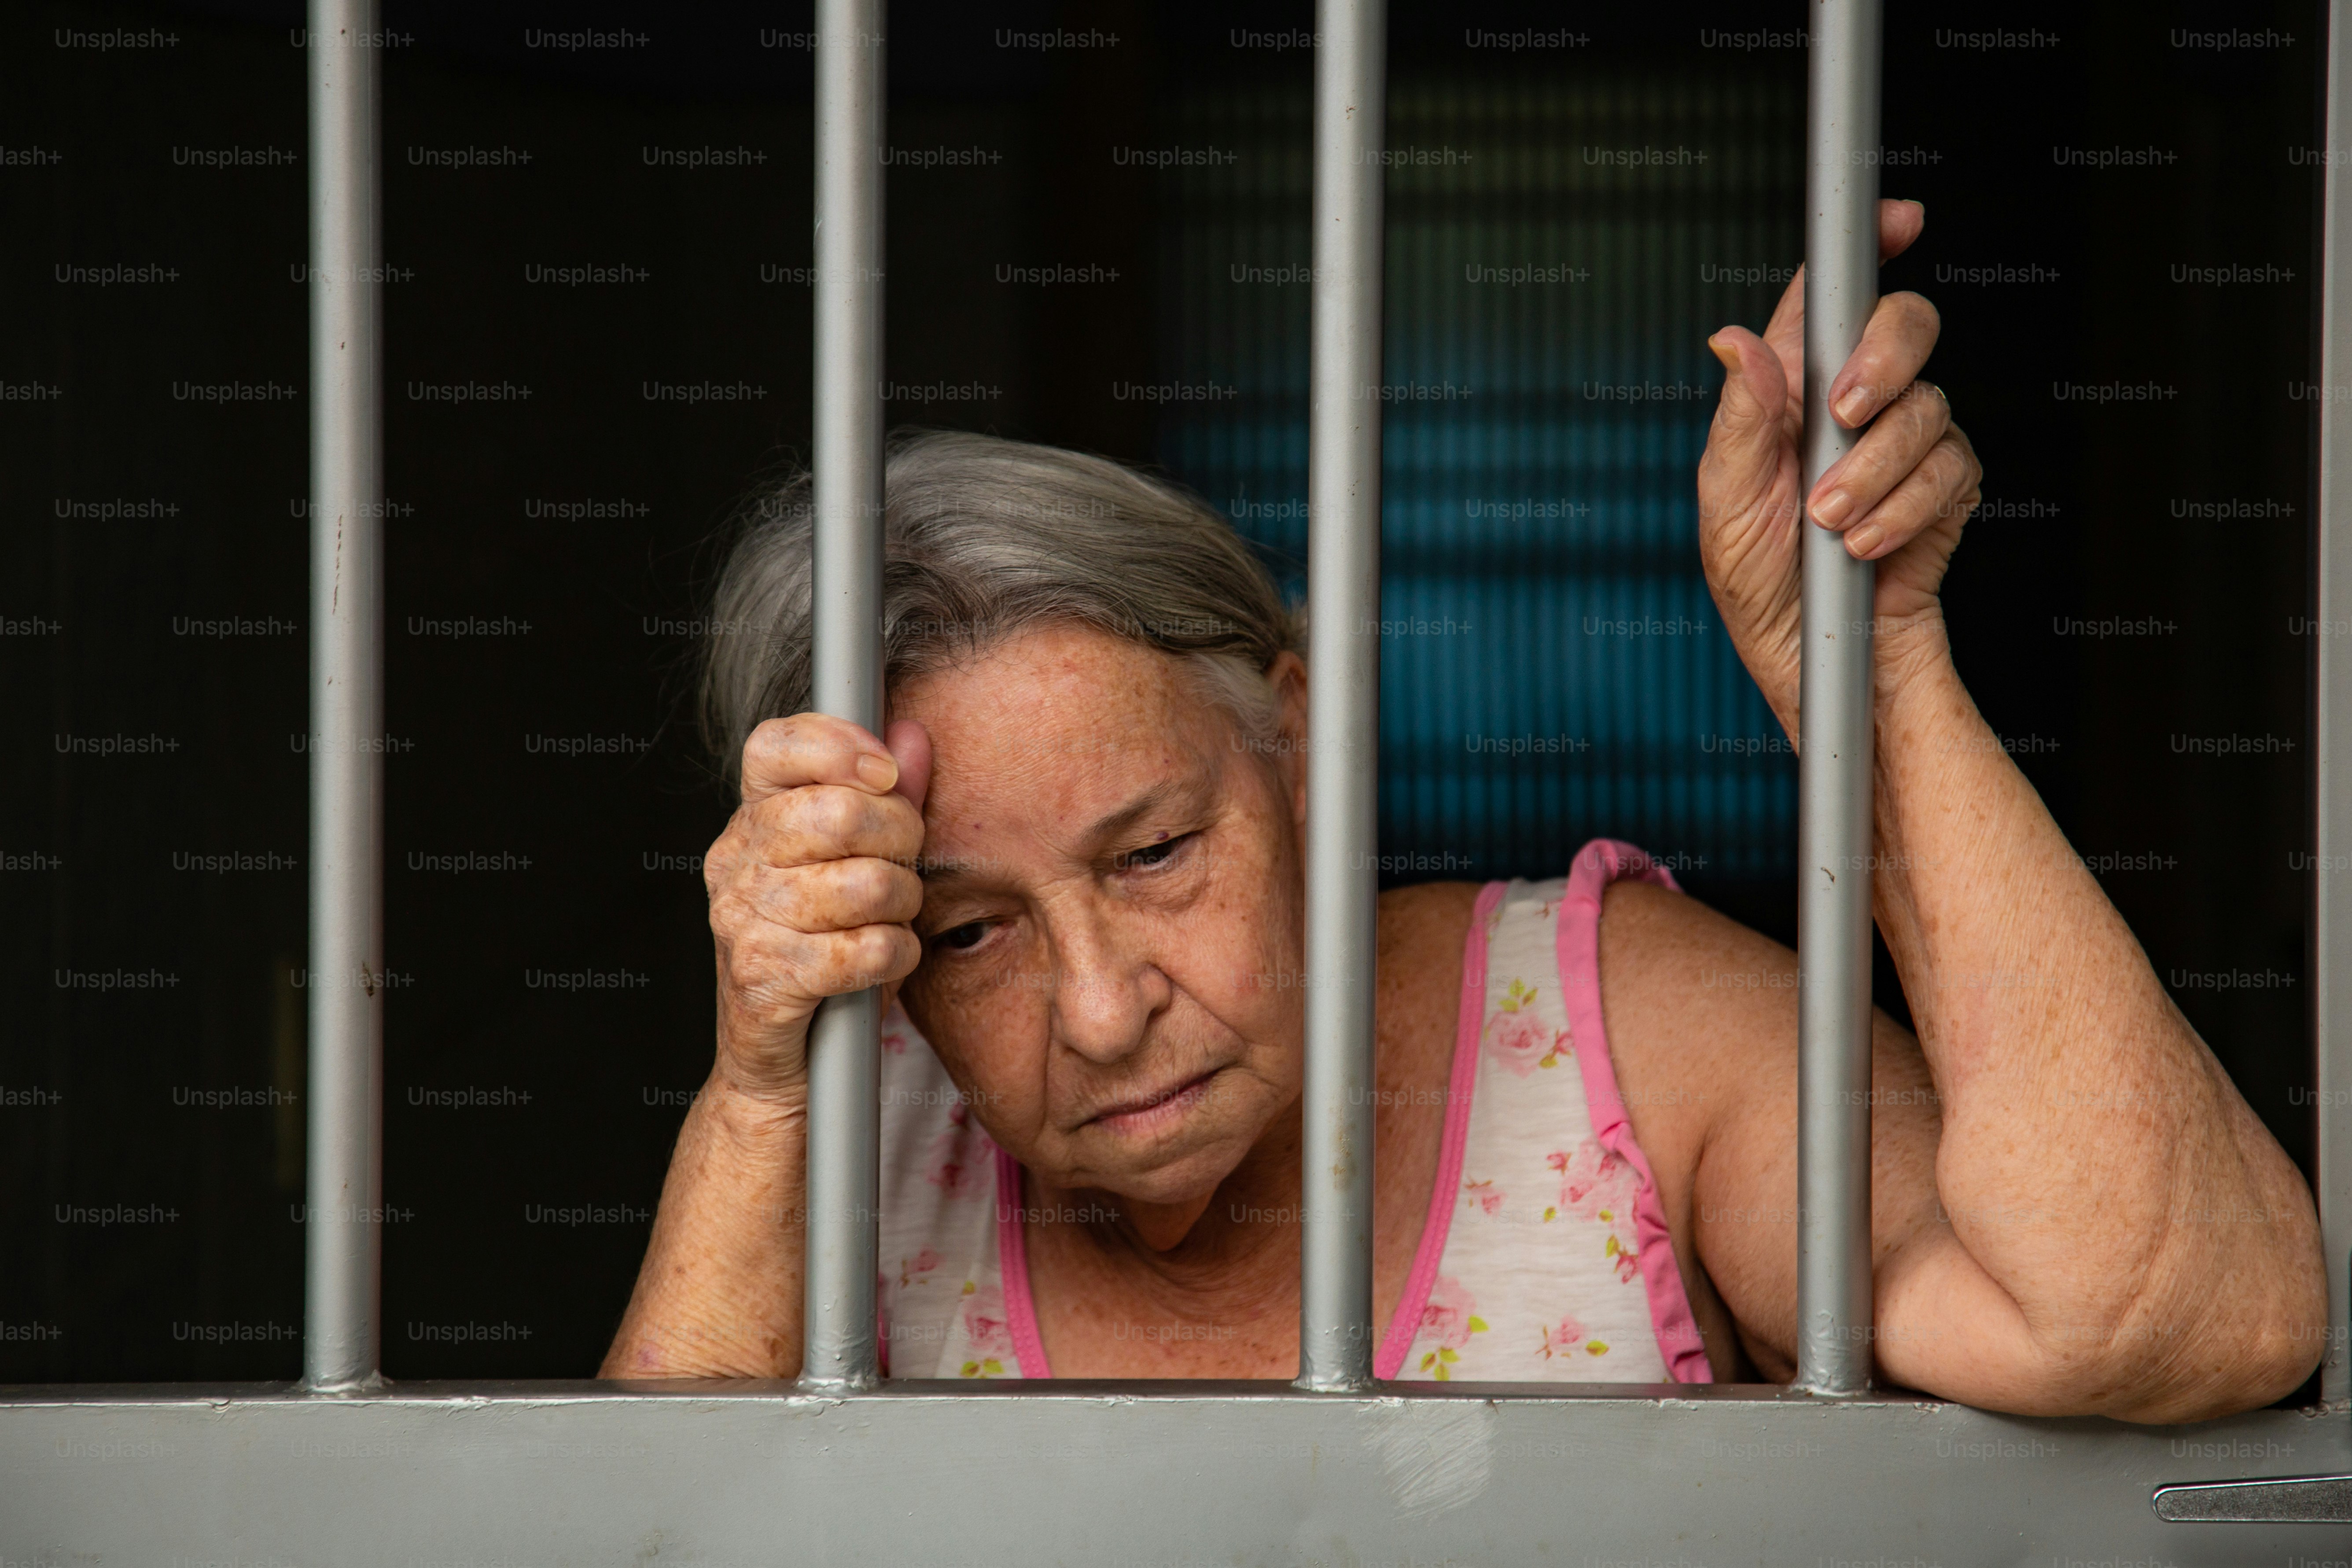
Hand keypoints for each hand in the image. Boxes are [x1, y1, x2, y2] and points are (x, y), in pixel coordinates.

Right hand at [702, 713, 933, 1100]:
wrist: (778, 1060)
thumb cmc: (826, 953)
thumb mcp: (861, 867)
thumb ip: (887, 799)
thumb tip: (909, 736)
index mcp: (751, 820)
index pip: (775, 746)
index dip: (838, 745)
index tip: (885, 772)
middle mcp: (735, 862)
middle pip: (839, 813)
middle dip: (900, 838)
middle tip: (904, 867)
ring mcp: (741, 920)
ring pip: (863, 884)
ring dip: (902, 905)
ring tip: (892, 919)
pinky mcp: (763, 978)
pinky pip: (863, 950)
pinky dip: (894, 955)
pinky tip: (885, 960)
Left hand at [1695, 198, 1982, 726]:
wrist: (1811, 661)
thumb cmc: (1759, 586)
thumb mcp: (1725, 506)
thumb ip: (1738, 420)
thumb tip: (1730, 339)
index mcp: (1792, 394)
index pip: (1828, 300)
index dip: (1866, 245)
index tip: (1896, 218)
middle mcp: (1856, 405)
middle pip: (1904, 327)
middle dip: (1881, 361)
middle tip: (1844, 415)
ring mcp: (1906, 443)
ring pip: (1927, 407)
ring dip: (1875, 470)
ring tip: (1831, 523)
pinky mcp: (1946, 489)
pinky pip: (1949, 470)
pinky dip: (1903, 509)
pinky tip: (1865, 544)